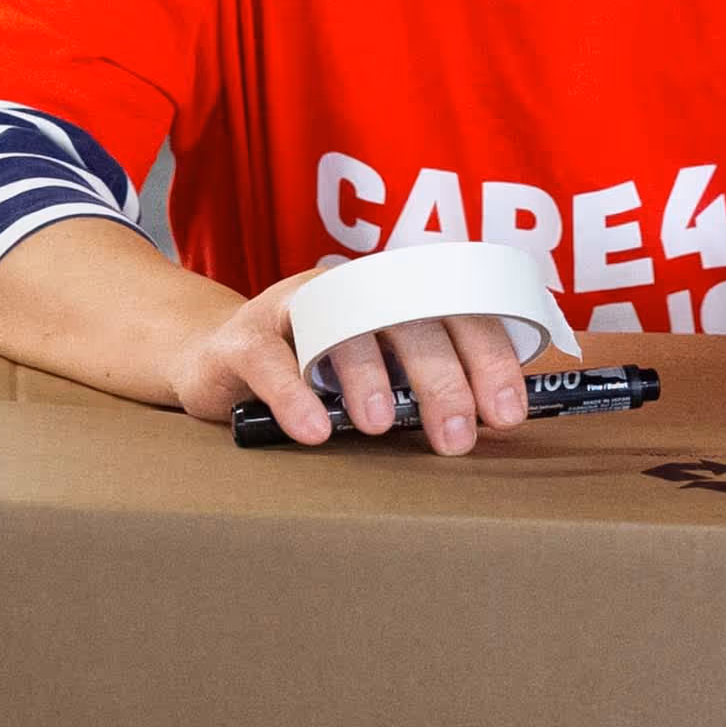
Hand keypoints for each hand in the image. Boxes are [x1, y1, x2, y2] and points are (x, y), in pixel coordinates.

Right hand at [161, 264, 531, 454]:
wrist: (218, 362)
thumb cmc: (314, 376)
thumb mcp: (378, 377)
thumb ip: (418, 389)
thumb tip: (485, 428)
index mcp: (395, 296)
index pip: (456, 313)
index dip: (488, 359)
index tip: (506, 414)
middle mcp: (350, 290)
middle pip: (408, 320)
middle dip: (440, 379)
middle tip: (455, 436)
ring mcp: (293, 308)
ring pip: (342, 329)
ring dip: (368, 376)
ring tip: (380, 426)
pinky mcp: (242, 338)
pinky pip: (270, 360)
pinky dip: (293, 394)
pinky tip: (313, 430)